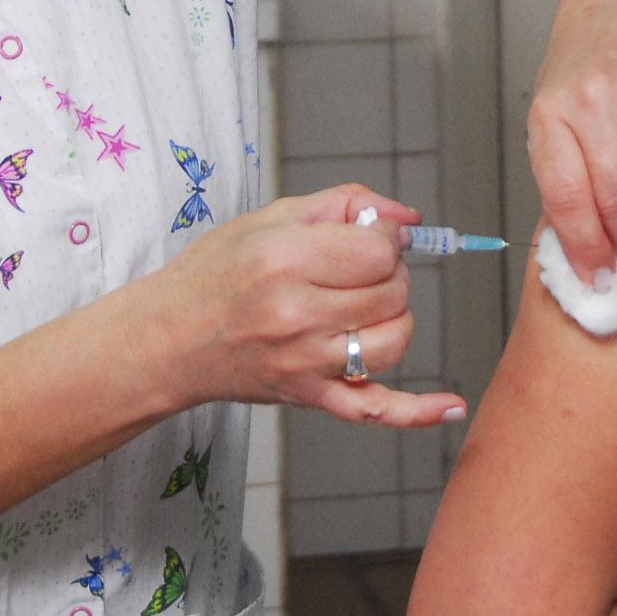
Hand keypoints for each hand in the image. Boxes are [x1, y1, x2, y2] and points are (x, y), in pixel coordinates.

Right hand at [138, 185, 462, 426]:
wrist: (166, 340)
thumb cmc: (214, 273)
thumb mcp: (270, 218)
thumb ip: (344, 204)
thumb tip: (409, 218)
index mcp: (284, 260)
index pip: (377, 250)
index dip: (385, 238)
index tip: (369, 236)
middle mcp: (296, 315)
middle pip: (392, 293)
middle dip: (390, 272)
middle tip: (360, 267)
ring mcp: (304, 363)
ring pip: (394, 341)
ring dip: (395, 317)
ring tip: (367, 305)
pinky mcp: (308, 397)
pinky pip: (375, 411)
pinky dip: (417, 411)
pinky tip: (451, 405)